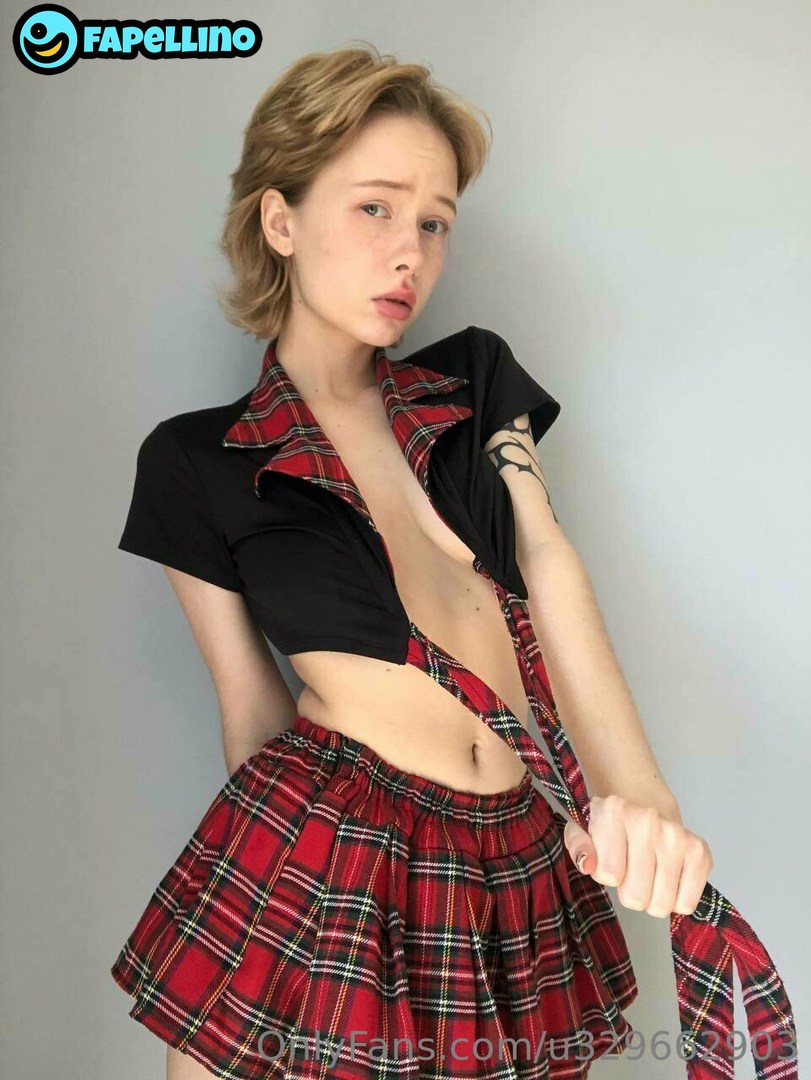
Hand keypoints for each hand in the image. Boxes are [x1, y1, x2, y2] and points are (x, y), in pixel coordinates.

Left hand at [563, 794, 713, 917]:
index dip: (606, 875)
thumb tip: (587, 864)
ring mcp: (677, 836)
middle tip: (630, 871)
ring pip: (661, 904)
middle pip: (636, 896)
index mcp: (615, 812)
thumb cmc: (611, 823)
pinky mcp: (700, 851)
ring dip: (652, 897)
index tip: (610, 859)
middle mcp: (648, 820)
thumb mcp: (582, 828)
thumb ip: (577, 846)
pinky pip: (686, 903)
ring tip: (648, 874)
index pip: (608, 875)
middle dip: (630, 891)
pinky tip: (668, 878)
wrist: (644, 801)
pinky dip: (676, 899)